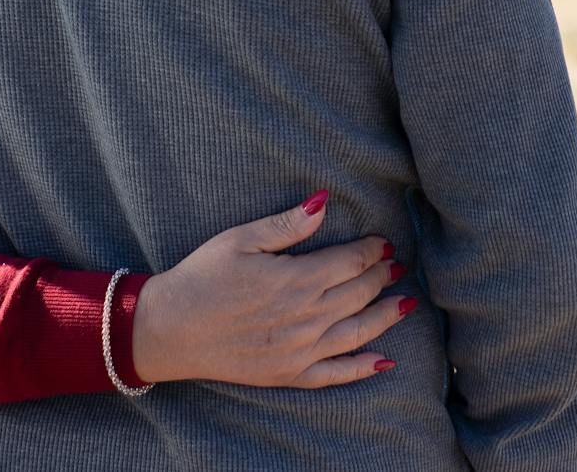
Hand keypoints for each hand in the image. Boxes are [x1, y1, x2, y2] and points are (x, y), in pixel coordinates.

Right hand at [130, 191, 413, 387]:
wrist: (169, 330)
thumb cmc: (202, 278)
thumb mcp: (240, 240)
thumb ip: (287, 225)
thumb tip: (324, 202)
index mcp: (296, 279)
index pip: (350, 261)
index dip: (372, 251)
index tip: (383, 243)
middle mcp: (305, 317)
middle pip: (359, 293)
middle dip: (381, 276)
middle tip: (396, 265)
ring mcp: (300, 350)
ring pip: (358, 332)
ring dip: (386, 316)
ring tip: (407, 303)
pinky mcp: (289, 375)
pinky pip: (336, 374)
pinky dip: (364, 367)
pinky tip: (384, 360)